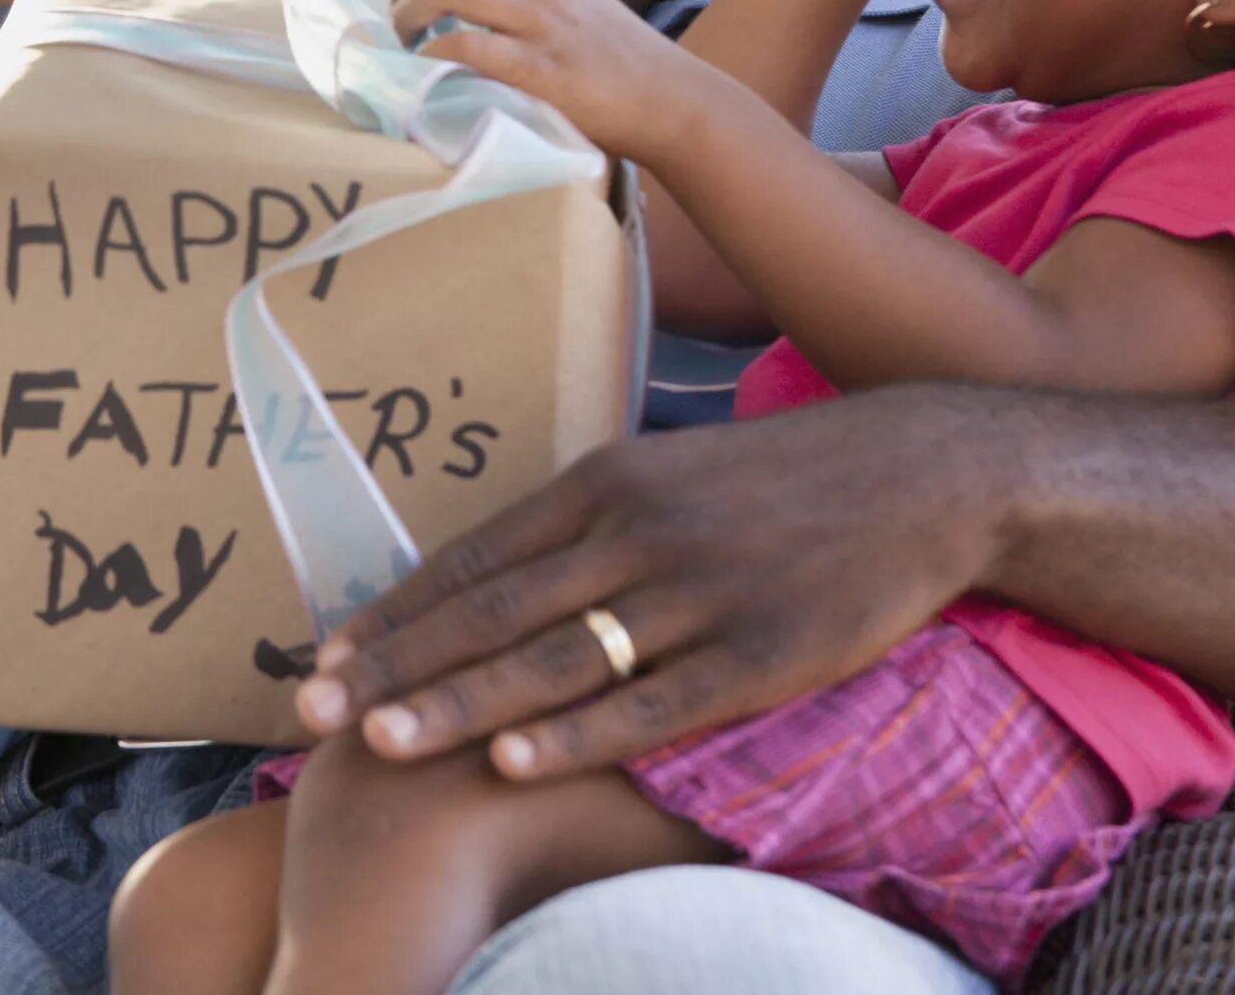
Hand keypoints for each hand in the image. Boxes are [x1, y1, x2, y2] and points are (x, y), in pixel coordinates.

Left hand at [294, 388, 999, 778]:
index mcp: (608, 480)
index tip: (323, 654)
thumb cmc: (783, 481)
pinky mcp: (759, 652)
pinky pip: (651, 702)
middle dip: (396, 662)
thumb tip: (500, 573)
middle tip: (313, 708)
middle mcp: (636, 530)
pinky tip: (515, 760)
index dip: (396, 610)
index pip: (476, 555)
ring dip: (460, 703)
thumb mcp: (672, 475)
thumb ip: (591, 523)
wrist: (921, 473)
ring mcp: (697, 592)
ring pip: (554, 657)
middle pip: (494, 608)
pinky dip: (578, 733)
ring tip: (382, 738)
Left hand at [387, 0, 698, 160]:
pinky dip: (436, 53)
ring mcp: (541, 23)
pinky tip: (428, 67)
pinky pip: (472, 48)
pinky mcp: (541, 69)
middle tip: (396, 9)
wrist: (671, 100)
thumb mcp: (581, 1)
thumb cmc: (623, 58)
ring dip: (410, 10)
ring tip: (403, 38)